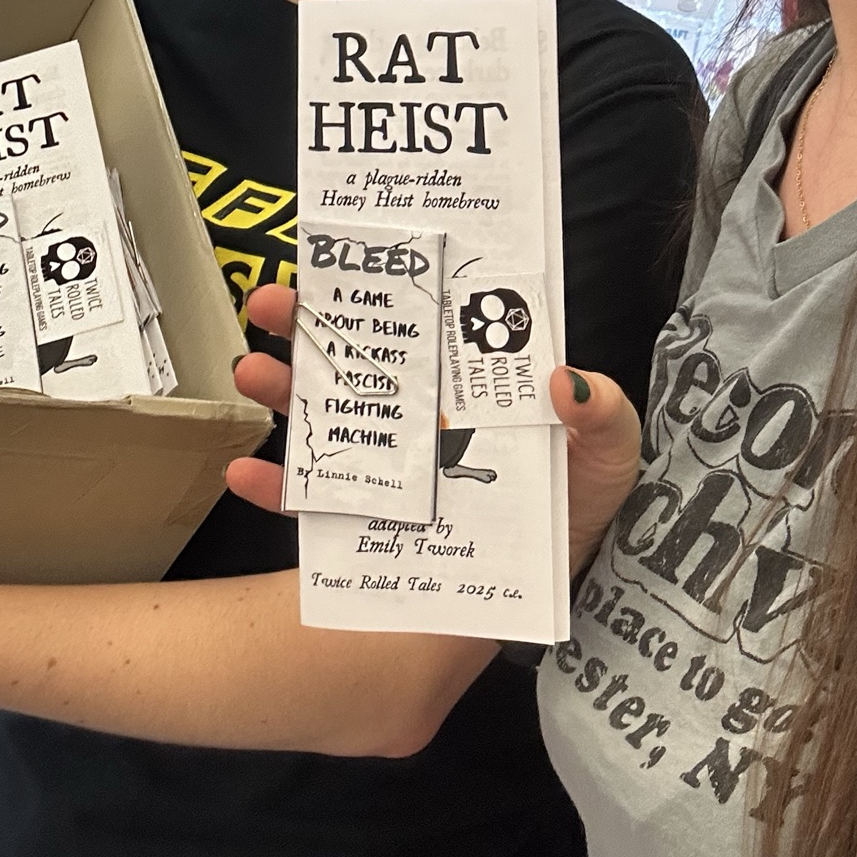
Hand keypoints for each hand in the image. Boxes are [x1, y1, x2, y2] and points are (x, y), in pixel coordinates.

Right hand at [226, 284, 640, 577]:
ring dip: (281, 390)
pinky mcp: (364, 520)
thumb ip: (603, 416)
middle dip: (306, 326)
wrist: (542, 594)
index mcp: (471, 383)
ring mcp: (387, 464)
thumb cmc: (575, 510)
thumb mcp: (608, 457)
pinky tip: (247, 473)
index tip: (340, 262)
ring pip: (324, 414)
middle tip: (266, 304)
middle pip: (358, 357)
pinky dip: (274, 487)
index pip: (422, 322)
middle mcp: (421, 412)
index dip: (382, 289)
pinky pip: (308, 499)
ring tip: (251, 373)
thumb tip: (563, 377)